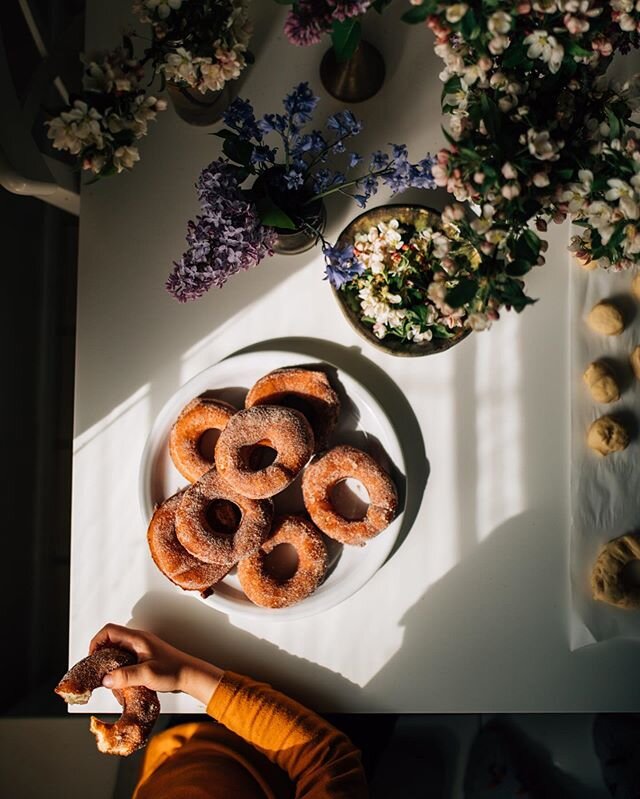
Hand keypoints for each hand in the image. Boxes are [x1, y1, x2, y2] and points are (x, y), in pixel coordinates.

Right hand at [89, 623, 222, 704]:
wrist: (190, 675)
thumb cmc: (173, 671)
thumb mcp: (147, 674)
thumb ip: (125, 676)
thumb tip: (105, 679)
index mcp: (137, 639)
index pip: (109, 631)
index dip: (96, 642)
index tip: (92, 659)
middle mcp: (137, 641)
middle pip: (110, 641)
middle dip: (101, 656)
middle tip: (97, 672)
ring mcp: (140, 649)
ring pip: (117, 652)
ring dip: (110, 664)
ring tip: (109, 680)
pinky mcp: (143, 659)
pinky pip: (124, 660)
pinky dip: (119, 670)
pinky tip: (121, 684)